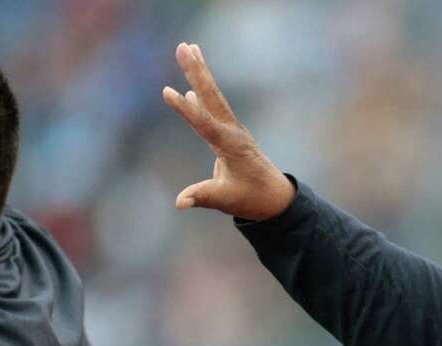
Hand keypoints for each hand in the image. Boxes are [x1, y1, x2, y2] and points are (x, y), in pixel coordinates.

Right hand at [162, 42, 295, 220]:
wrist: (274, 196)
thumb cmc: (251, 198)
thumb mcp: (226, 200)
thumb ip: (202, 197)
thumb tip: (179, 202)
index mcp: (230, 146)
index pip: (204, 124)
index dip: (185, 109)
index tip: (167, 91)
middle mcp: (232, 132)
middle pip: (211, 97)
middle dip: (196, 71)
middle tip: (183, 46)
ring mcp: (232, 130)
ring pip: (213, 97)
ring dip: (200, 73)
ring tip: (188, 48)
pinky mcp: (230, 133)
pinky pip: (214, 108)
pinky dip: (202, 94)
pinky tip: (191, 88)